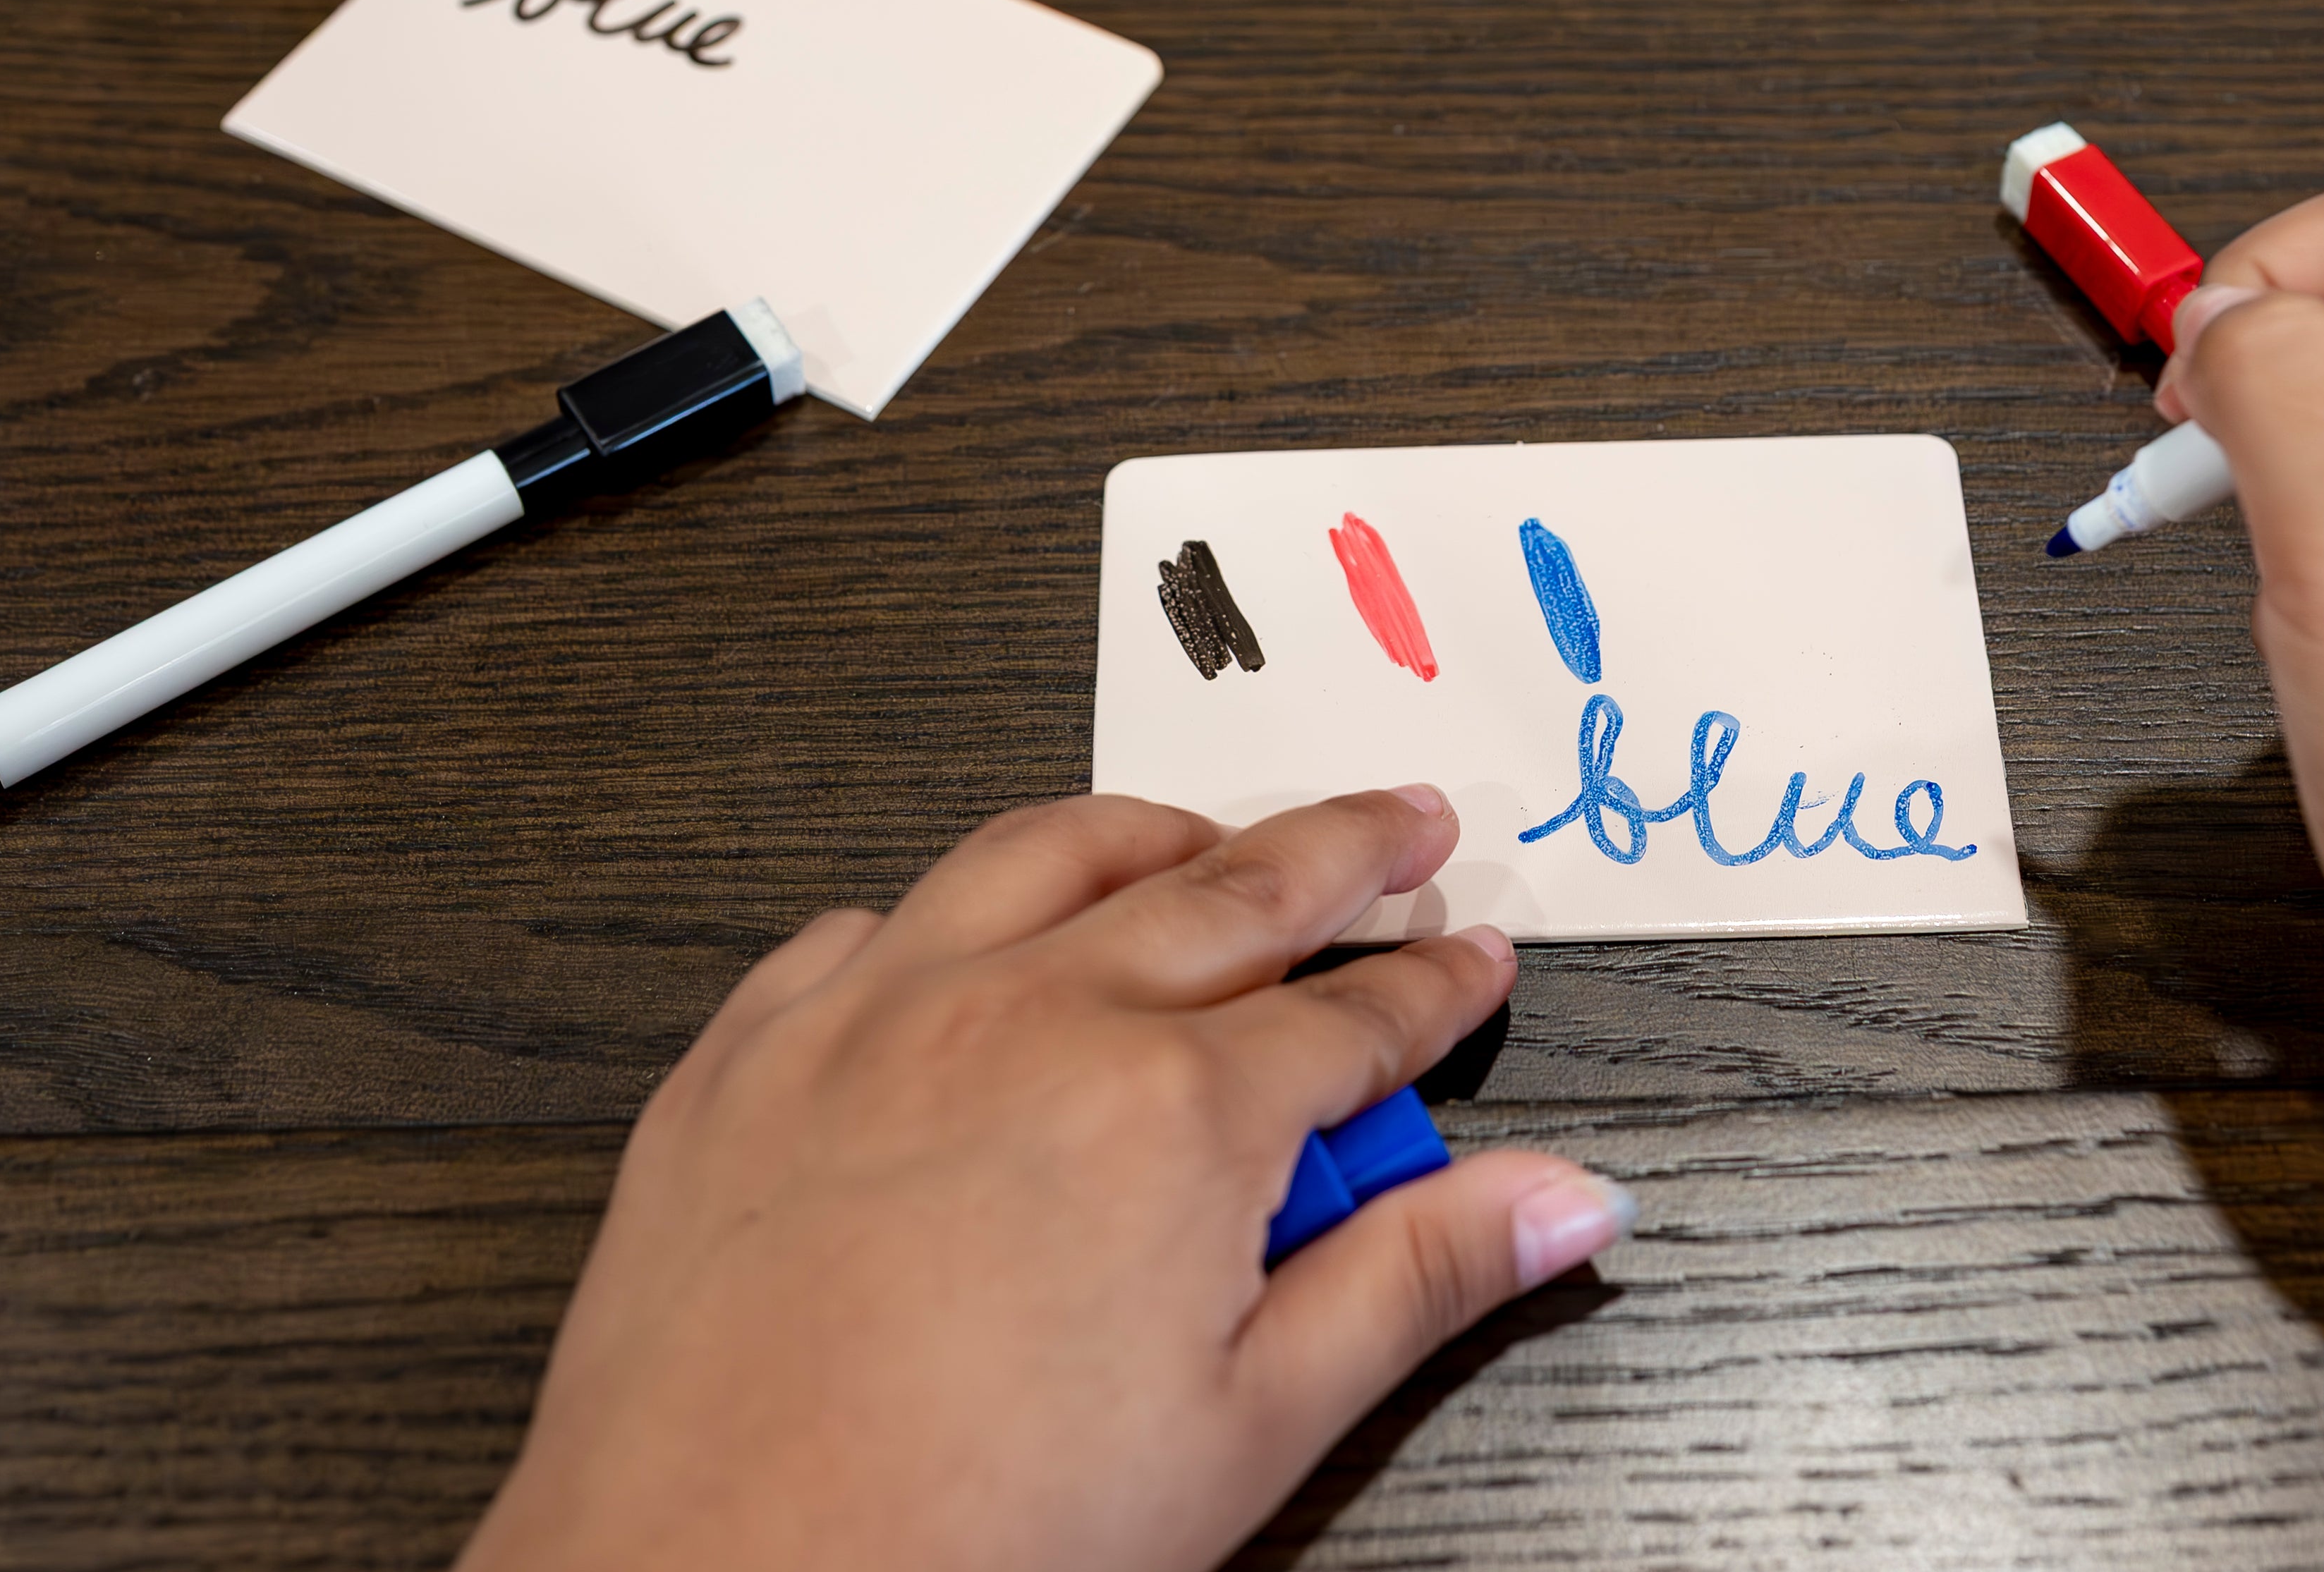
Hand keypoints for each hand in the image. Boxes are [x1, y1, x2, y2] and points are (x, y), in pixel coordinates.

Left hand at [457, 787, 1633, 1571]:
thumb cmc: (974, 1546)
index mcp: (1172, 1109)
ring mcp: (881, 1012)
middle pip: (1231, 889)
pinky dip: (940, 911)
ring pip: (1046, 856)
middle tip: (1406, 823)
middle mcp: (1032, 1015)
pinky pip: (864, 924)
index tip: (1475, 959)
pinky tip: (967, 936)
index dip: (1434, 984)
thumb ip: (1416, 1282)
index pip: (1354, 1017)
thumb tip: (1568, 1199)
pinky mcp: (755, 1050)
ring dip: (1153, 834)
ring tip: (1211, 835)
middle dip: (1341, 848)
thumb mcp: (1250, 1432)